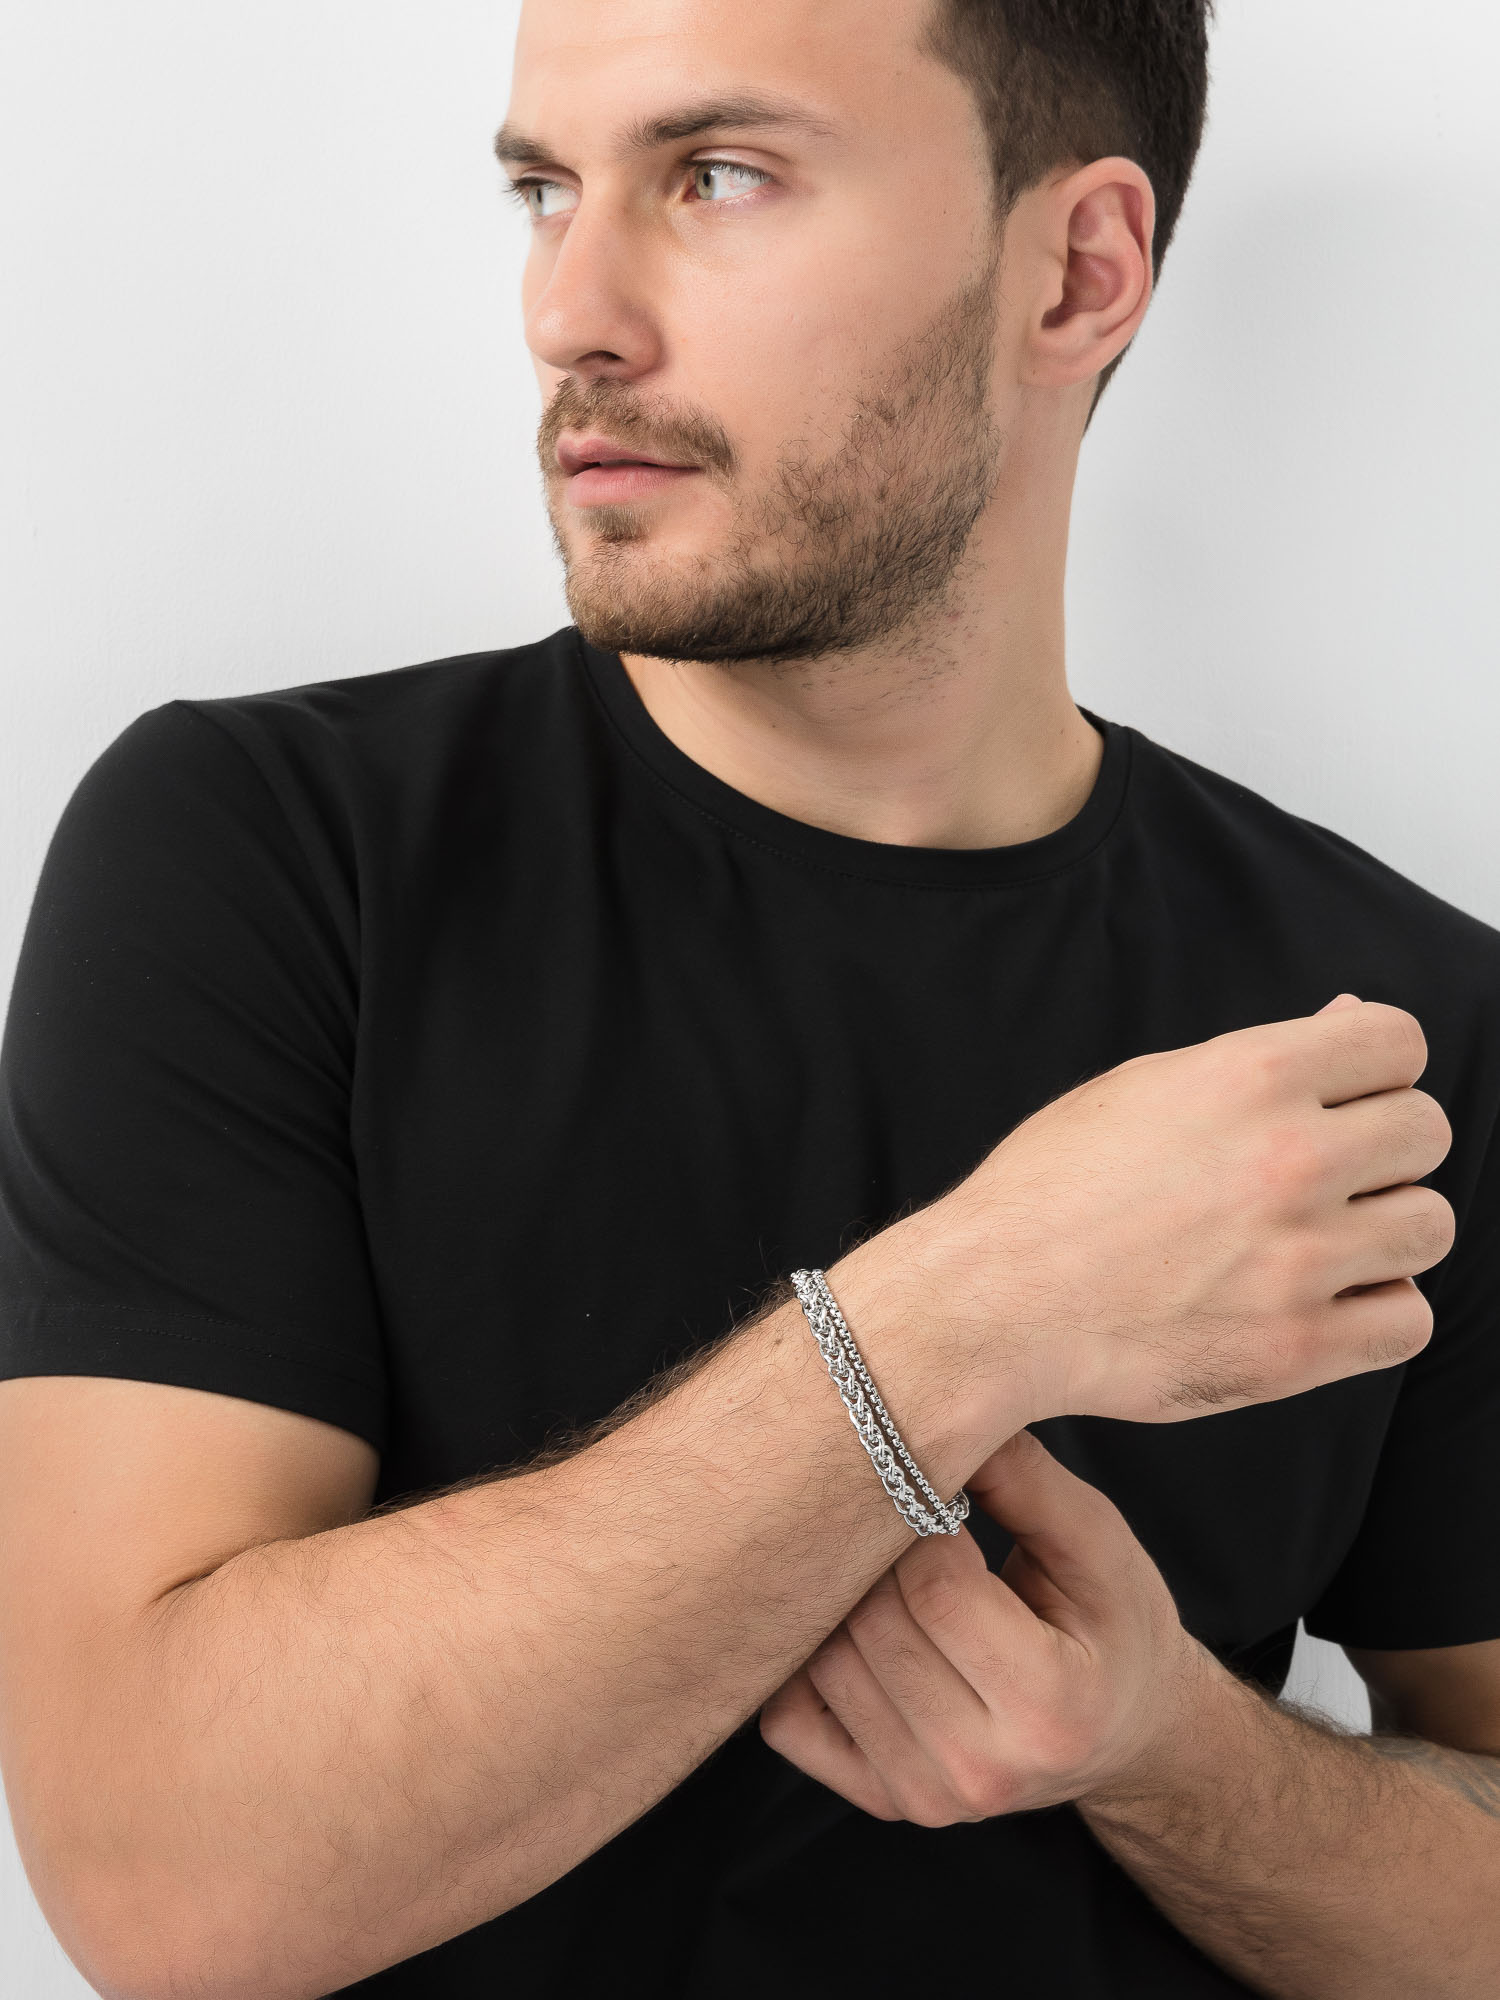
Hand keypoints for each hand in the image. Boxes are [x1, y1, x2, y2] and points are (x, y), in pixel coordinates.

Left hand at [758, 1427, 1208, 1824]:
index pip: (936, 1589)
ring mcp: (926, 1799)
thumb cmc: (1113, 1628)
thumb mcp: (1100, 1546)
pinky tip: (854, 1629)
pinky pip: (788, 1719)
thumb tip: (945, 1408)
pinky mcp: (882, 1803)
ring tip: (883, 1566)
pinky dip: (803, 1664)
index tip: (932, 1487)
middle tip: (898, 1514)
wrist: (1121, 1733)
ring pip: (824, 1664)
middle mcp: (983, 1771)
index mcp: (1053, 1708)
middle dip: (877, 1550)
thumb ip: (1027, 1482)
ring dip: (841, 1597)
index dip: (920, 1518)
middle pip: (872, 1624)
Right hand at [886, 994, 1454, 1427]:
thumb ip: (1259, 1060)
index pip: (1398, 1042)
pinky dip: (1376, 1311)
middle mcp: (1287, 1159)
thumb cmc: (1051, 1193)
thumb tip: (1349, 1020)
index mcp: (1250, 1077)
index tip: (1349, 1098)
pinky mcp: (1297, 1348)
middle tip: (1328, 1176)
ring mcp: (1298, 1259)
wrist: (994, 1301)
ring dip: (1386, 1230)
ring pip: (1429, 1226)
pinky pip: (1408, 1320)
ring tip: (1323, 1240)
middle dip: (1385, 1149)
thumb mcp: (1144, 1089)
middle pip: (1426, 1131)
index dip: (1376, 1068)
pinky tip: (1323, 1300)